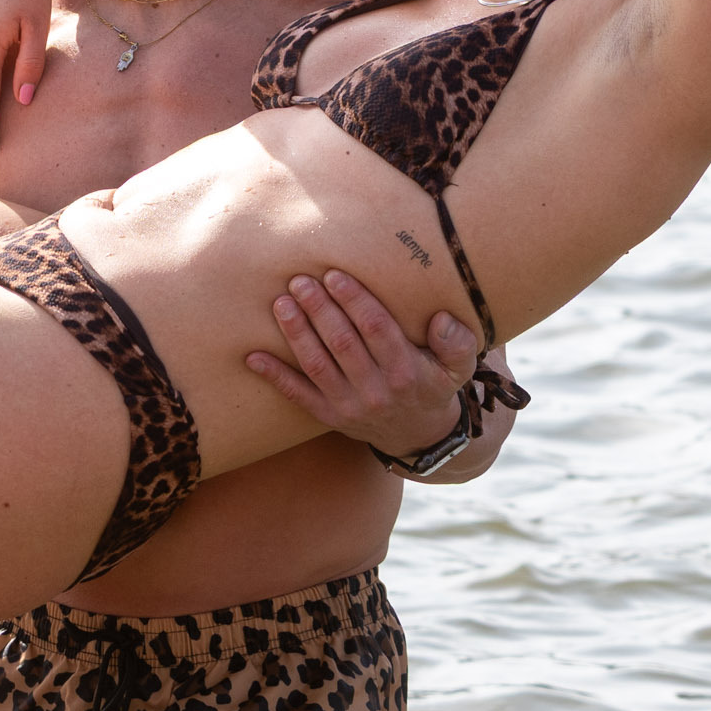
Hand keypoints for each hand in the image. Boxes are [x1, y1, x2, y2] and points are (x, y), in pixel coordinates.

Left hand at [246, 269, 479, 455]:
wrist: (416, 435)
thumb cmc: (432, 385)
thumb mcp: (457, 368)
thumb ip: (457, 343)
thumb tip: (440, 320)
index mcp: (406, 372)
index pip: (377, 331)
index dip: (355, 302)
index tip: (335, 275)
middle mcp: (376, 390)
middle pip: (343, 343)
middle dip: (319, 309)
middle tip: (300, 280)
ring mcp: (348, 406)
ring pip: (317, 365)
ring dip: (296, 333)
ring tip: (281, 303)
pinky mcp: (328, 416)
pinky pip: (298, 395)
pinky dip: (274, 376)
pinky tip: (252, 355)